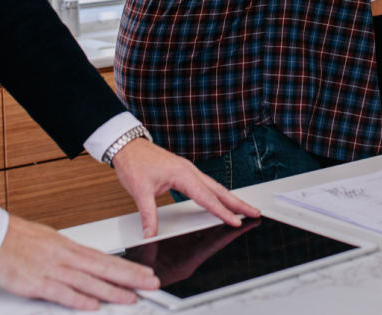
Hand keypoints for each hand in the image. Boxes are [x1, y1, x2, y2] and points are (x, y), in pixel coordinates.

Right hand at [0, 215, 158, 310]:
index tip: (145, 273)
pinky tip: (93, 305)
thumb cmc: (20, 240)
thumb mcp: (52, 243)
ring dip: (111, 291)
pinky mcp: (36, 283)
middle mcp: (66, 257)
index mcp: (71, 248)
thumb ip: (70, 257)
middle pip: (104, 268)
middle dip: (130, 277)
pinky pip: (61, 292)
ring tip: (131, 297)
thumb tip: (88, 265)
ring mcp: (53, 270)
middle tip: (151, 283)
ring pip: (88, 281)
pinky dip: (78, 299)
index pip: (107, 258)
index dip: (129, 267)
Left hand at [111, 138, 259, 238]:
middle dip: (237, 202)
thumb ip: (148, 214)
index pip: (206, 197)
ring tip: (242, 208)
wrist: (127, 145)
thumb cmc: (134, 162)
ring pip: (214, 186)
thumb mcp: (139, 190)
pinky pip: (205, 184)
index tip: (236, 221)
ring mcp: (187, 170)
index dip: (222, 211)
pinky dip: (216, 193)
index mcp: (182, 174)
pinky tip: (219, 199)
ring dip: (229, 197)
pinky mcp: (183, 172)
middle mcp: (189, 170)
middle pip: (218, 189)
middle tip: (254, 212)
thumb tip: (150, 235)